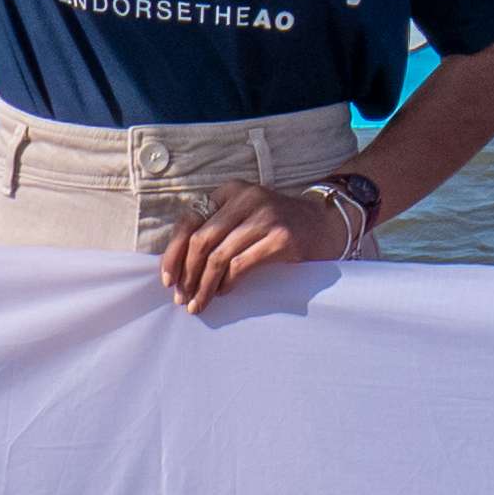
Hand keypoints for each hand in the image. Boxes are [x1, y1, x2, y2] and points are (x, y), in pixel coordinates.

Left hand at [159, 179, 352, 311]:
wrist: (325, 224)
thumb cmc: (276, 227)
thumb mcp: (244, 217)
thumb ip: (216, 231)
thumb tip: (178, 270)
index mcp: (231, 191)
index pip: (189, 220)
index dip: (173, 253)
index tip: (168, 280)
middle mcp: (247, 197)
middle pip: (202, 241)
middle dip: (188, 275)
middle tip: (182, 298)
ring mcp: (266, 216)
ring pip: (218, 257)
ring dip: (204, 286)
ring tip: (199, 303)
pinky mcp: (282, 237)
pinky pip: (241, 265)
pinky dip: (227, 283)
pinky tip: (224, 292)